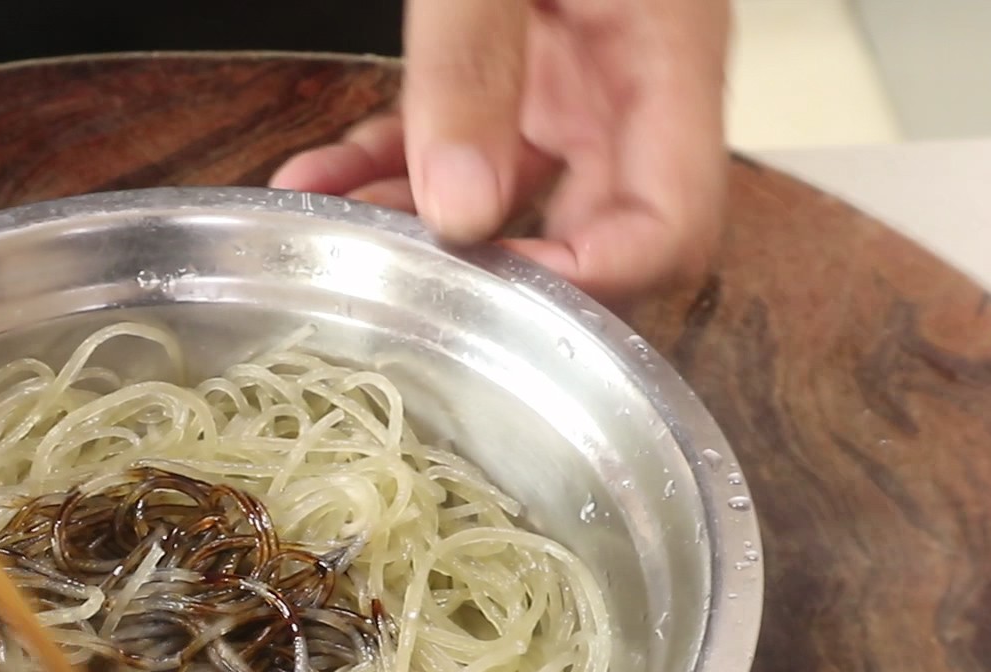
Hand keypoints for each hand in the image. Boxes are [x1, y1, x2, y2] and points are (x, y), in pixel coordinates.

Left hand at [271, 0, 729, 303]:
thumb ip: (474, 62)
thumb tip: (457, 205)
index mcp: (668, 51)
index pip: (671, 223)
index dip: (597, 285)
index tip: (499, 302)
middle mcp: (629, 80)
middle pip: (593, 231)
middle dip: (494, 273)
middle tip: (402, 291)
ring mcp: (572, 74)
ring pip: (508, 194)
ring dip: (418, 223)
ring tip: (328, 232)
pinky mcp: (517, 59)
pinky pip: (460, 136)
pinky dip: (389, 164)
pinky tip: (319, 181)